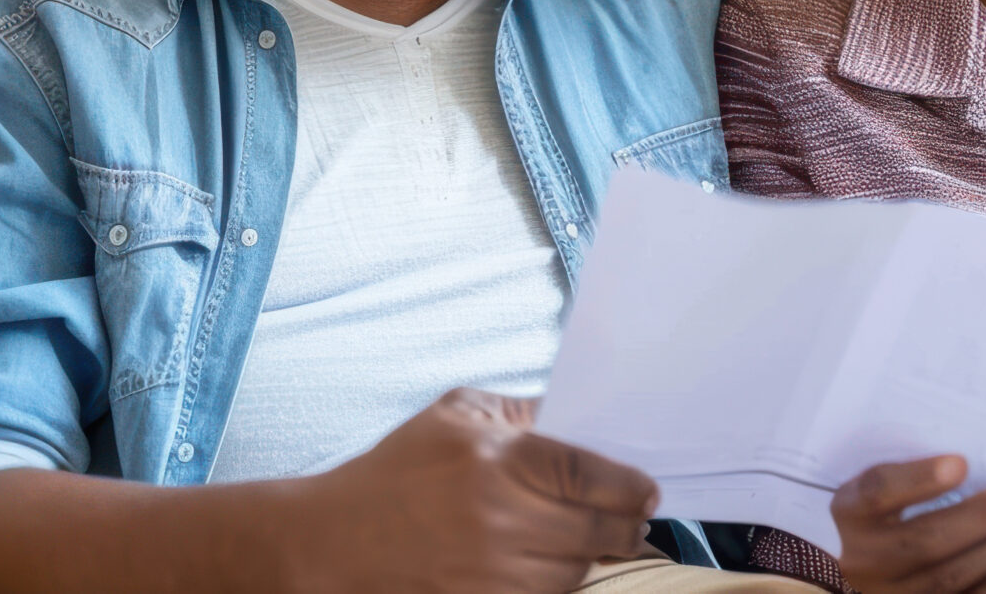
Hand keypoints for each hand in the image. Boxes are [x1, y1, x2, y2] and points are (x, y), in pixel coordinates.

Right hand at [289, 388, 658, 592]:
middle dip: (626, 525)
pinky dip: (558, 583)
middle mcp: (499, 518)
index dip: (630, 485)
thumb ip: (519, 409)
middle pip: (597, 529)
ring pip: (576, 572)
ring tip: (594, 538)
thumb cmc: (399, 470)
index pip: (588, 473)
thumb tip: (579, 418)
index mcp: (496, 460)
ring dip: (592, 556)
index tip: (648, 488)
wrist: (338, 538)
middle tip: (636, 517)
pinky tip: (554, 563)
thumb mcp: (455, 413)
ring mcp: (491, 570)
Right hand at [833, 456, 985, 593]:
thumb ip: (914, 468)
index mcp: (852, 515)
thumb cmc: (890, 512)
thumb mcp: (885, 486)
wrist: (878, 571)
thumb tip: (981, 444)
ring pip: (957, 575)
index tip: (959, 463)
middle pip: (926, 542)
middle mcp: (867, 561)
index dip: (916, 480)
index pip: (876, 494)